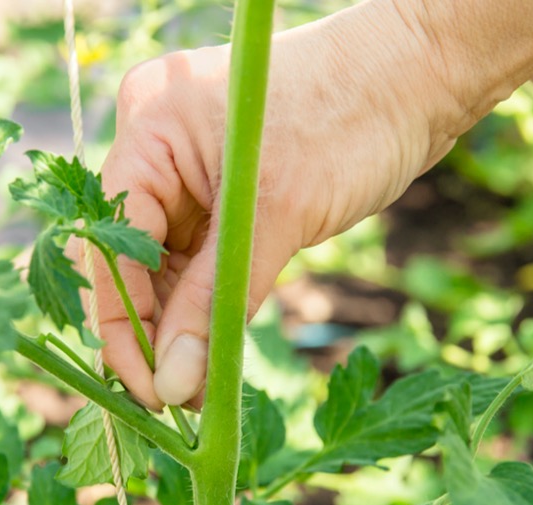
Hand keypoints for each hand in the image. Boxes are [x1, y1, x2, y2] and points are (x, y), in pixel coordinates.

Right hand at [91, 0, 462, 409]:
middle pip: (130, 258)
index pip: (112, 243)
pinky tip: (213, 353)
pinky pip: (200, 259)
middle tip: (174, 402)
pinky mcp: (224, 192)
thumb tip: (174, 383)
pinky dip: (208, 304)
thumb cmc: (352, 120)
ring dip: (181, 327)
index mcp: (150, 128)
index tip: (146, 389)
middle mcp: (157, 146)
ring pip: (166, 266)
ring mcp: (190, 169)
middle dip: (151, 332)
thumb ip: (217, 303)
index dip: (122, 323)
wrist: (421, 75)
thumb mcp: (278, 216)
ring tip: (197, 391)